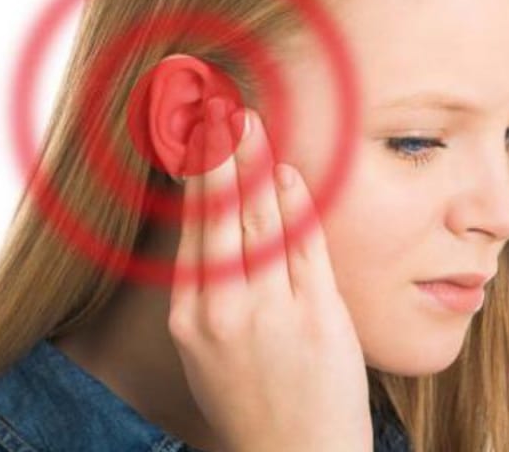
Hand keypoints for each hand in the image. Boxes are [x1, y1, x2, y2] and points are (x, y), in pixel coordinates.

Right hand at [168, 97, 372, 451]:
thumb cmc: (252, 398)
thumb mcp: (207, 349)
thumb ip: (209, 289)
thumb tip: (211, 226)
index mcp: (191, 317)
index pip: (192, 230)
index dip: (195, 177)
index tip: (195, 137)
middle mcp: (224, 310)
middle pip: (221, 216)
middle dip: (220, 156)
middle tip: (219, 109)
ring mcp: (272, 312)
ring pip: (261, 222)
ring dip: (255, 167)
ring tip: (247, 124)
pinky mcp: (318, 316)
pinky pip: (304, 246)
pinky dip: (297, 205)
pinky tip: (290, 172)